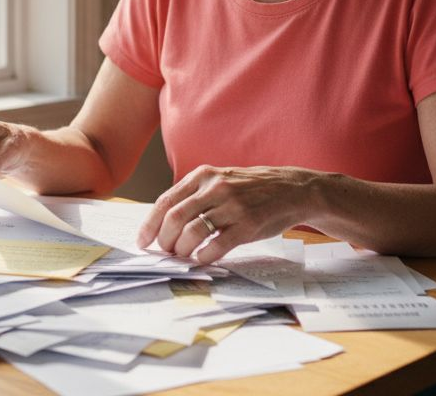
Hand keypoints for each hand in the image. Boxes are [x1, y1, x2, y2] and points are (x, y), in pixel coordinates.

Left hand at [136, 165, 315, 263]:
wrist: (292, 190)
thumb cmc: (252, 189)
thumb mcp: (221, 180)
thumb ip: (196, 195)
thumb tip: (165, 223)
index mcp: (204, 176)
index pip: (166, 200)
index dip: (150, 224)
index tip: (143, 240)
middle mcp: (216, 188)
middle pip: (175, 217)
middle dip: (164, 239)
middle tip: (165, 251)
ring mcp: (232, 206)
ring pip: (192, 232)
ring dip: (182, 249)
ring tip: (183, 256)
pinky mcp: (247, 225)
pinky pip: (217, 245)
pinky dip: (204, 256)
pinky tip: (202, 259)